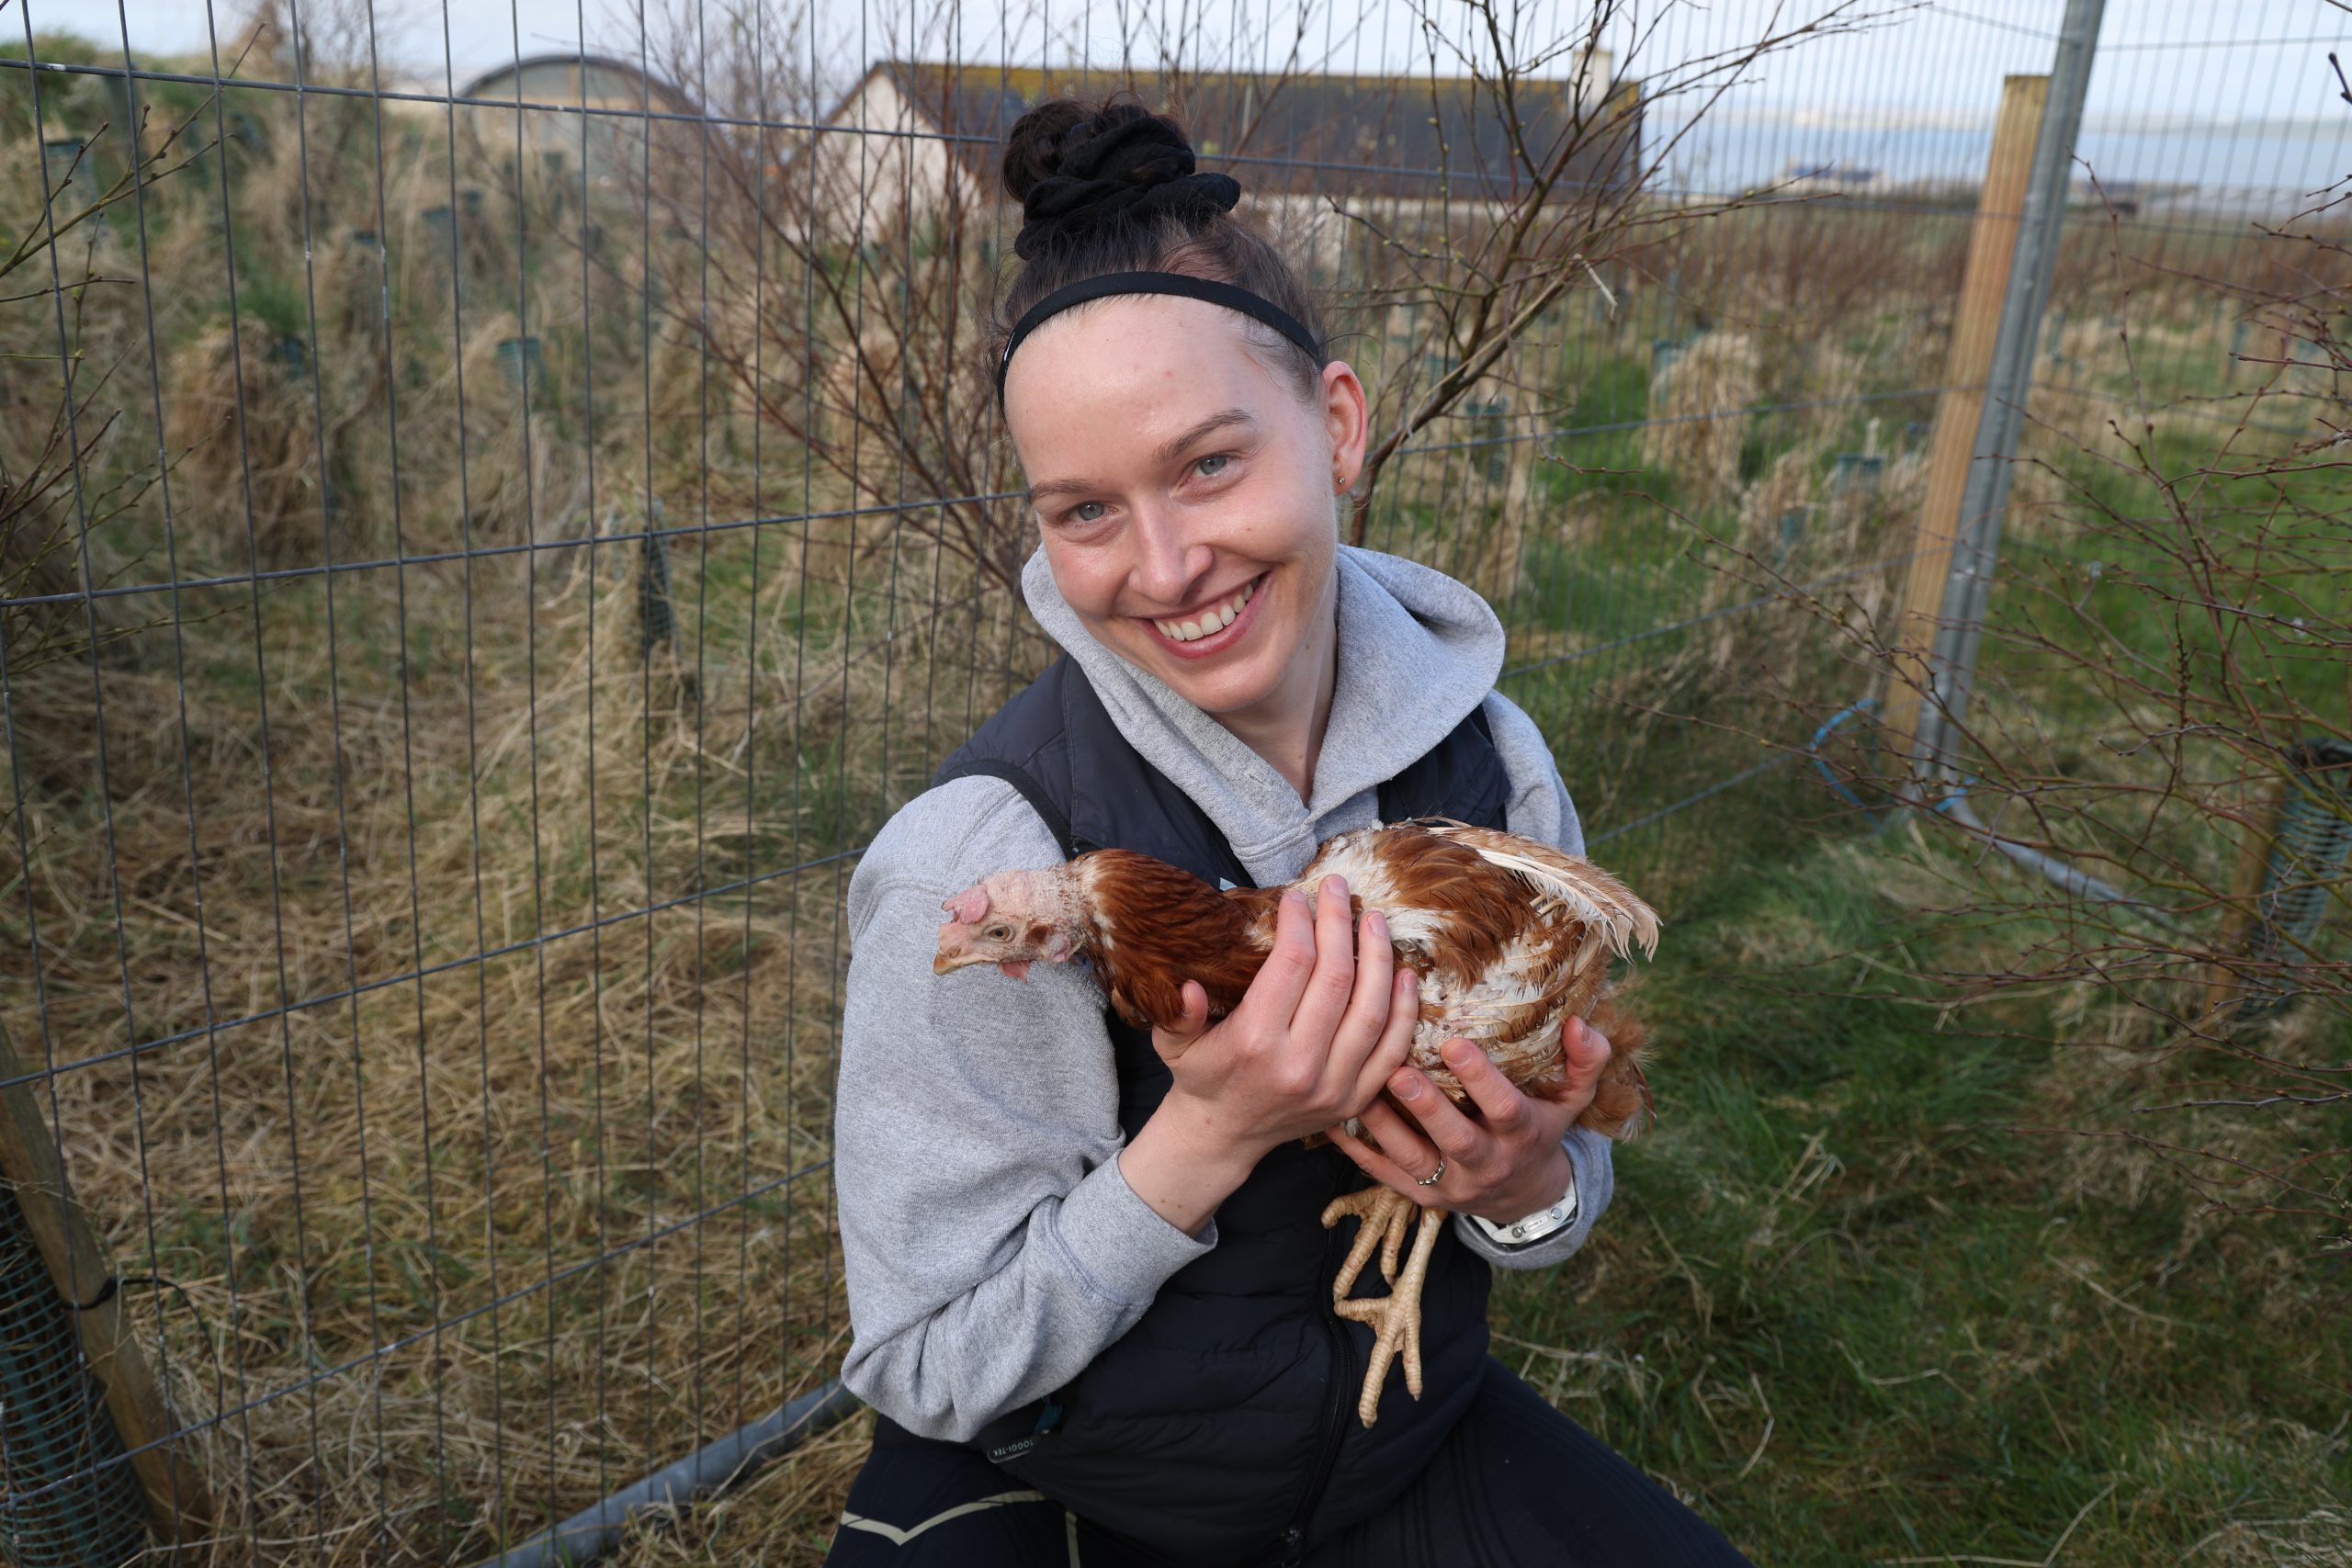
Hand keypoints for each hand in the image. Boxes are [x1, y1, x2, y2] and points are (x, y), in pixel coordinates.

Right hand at [1151, 874, 1420, 1162]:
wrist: (1224, 1135)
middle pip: (1336, 979)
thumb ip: (1177, 1014)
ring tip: (1374, 920)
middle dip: (1339, 923)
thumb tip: (1188, 985)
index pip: (1292, 964)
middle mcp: (1300, 1066)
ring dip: (1379, 958)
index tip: (1297, 896)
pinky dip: (1404, 1009)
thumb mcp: (1173, 1045)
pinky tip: (1404, 973)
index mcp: (1255, 1044)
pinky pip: (1392, 1049)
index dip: (1300, 922)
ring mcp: (1334, 1087)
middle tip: (1338, 888)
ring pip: (1371, 1010)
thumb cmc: (1200, 1076)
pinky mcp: (1356, 1100)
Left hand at [1328, 1015, 1612, 1224]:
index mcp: (1522, 1135)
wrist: (1524, 1198)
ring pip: (1413, 1161)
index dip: (1482, 1080)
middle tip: (1398, 1072)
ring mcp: (1451, 1184)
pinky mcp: (1421, 1196)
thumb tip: (1580, 1022)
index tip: (1454, 1043)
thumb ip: (1585, 1062)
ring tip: (1357, 1090)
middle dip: (1427, 1108)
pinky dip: (1357, 1152)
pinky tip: (1330, 1122)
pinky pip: (1385, 1177)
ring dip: (1383, 1127)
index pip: (1506, 1108)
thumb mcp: (1571, 1100)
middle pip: (1456, 1140)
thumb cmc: (1541, 1130)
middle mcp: (1487, 1163)